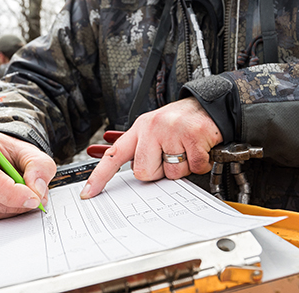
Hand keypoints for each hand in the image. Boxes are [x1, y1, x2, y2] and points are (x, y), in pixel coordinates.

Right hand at [0, 131, 55, 219]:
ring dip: (8, 210)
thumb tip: (37, 190)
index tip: (32, 198)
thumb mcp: (28, 151)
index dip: (10, 192)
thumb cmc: (5, 152)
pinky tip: (8, 203)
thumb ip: (39, 166)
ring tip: (24, 200)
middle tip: (34, 201)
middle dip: (13, 204)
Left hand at [80, 97, 221, 198]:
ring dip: (182, 168)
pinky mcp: (193, 135)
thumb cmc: (181, 122)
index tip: (89, 193)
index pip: (113, 155)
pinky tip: (199, 149)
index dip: (99, 176)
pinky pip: (194, 167)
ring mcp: (172, 131)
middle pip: (143, 172)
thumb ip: (141, 149)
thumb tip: (134, 172)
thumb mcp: (154, 129)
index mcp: (140, 128)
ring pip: (171, 173)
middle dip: (158, 171)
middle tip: (169, 156)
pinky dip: (200, 164)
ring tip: (186, 150)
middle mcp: (152, 127)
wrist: (210, 105)